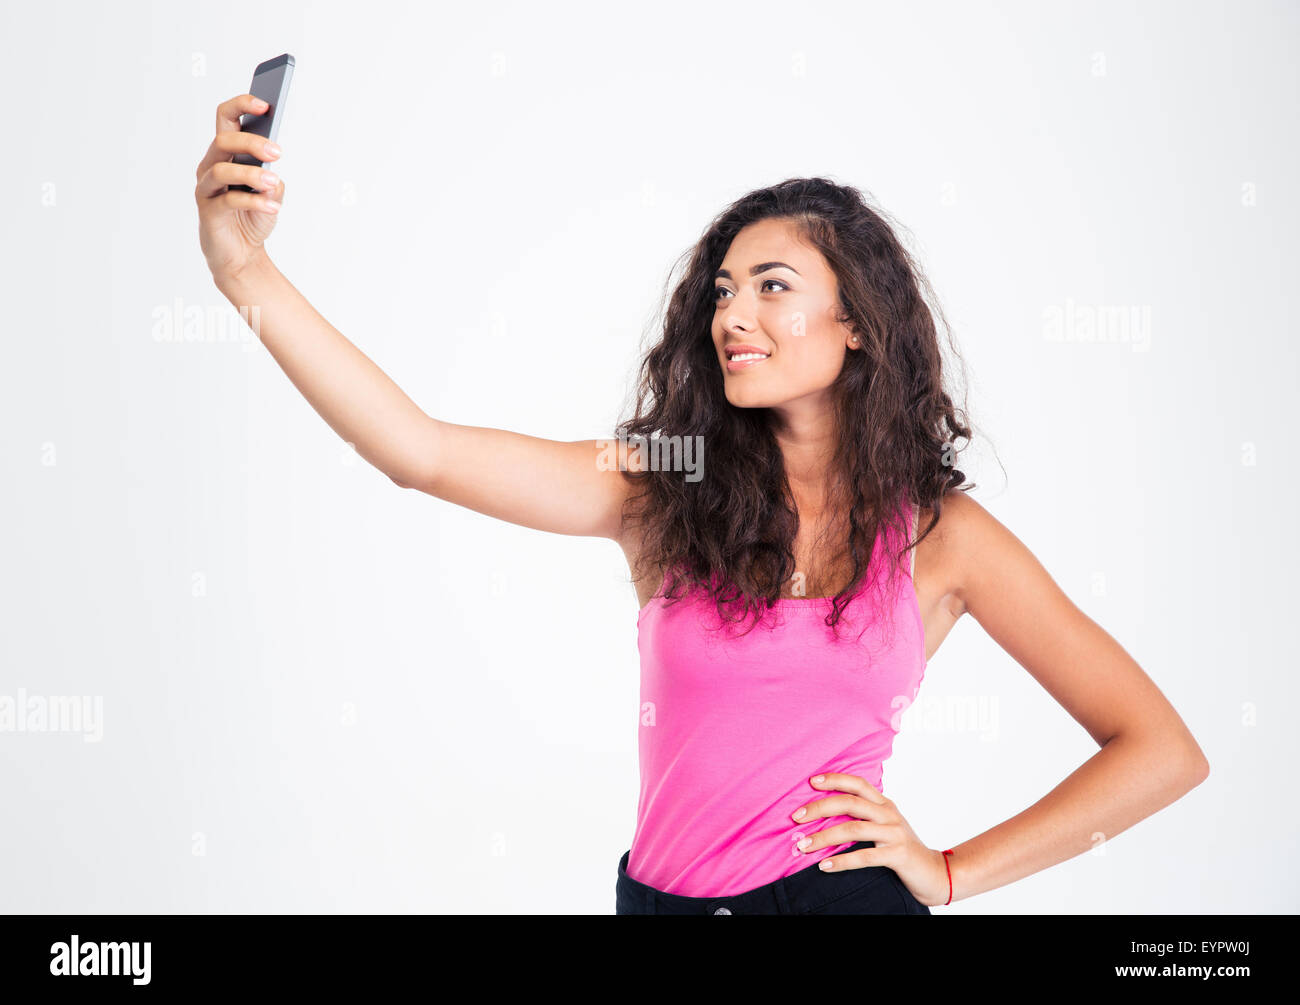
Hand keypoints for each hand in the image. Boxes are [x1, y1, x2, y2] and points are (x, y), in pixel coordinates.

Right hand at [194, 93, 286, 281]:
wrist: (242, 254)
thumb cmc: (254, 217)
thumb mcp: (272, 194)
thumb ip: (272, 179)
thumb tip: (272, 172)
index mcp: (227, 154)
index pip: (227, 119)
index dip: (242, 105)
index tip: (266, 103)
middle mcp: (212, 165)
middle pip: (223, 139)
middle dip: (251, 141)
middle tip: (277, 152)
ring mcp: (207, 188)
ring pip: (222, 169)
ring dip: (251, 174)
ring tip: (273, 183)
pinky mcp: (209, 210)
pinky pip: (229, 200)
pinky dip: (254, 202)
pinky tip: (272, 206)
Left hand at [791, 772, 951, 906]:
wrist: (936, 873)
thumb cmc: (903, 849)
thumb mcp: (886, 826)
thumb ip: (864, 817)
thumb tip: (826, 814)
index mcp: (885, 804)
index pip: (858, 784)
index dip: (835, 779)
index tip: (811, 781)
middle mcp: (889, 814)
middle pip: (850, 803)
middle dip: (820, 808)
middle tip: (796, 817)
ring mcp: (895, 833)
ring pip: (853, 828)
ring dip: (823, 837)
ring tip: (802, 845)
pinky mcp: (898, 854)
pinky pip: (864, 856)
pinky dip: (841, 861)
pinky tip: (824, 866)